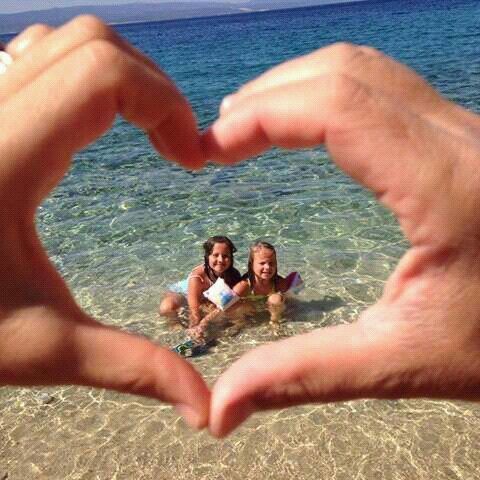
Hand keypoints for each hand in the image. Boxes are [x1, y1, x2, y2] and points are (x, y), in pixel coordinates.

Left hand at [0, 17, 208, 428]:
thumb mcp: (42, 349)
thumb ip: (131, 370)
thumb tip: (204, 409)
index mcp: (6, 163)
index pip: (104, 75)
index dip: (167, 103)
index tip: (190, 159)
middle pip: (93, 44)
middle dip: (155, 88)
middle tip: (176, 147)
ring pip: (64, 43)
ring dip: (122, 79)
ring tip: (146, 134)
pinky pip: (38, 59)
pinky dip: (87, 79)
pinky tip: (98, 130)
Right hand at [204, 43, 479, 436]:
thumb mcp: (404, 362)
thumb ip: (306, 376)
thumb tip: (220, 409)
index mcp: (446, 187)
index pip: (336, 108)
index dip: (260, 116)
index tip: (209, 149)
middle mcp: (462, 140)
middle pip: (343, 75)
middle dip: (267, 98)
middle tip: (219, 142)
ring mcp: (465, 131)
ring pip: (364, 71)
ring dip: (295, 89)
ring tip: (247, 127)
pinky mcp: (460, 138)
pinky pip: (382, 89)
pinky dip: (326, 96)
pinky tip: (301, 126)